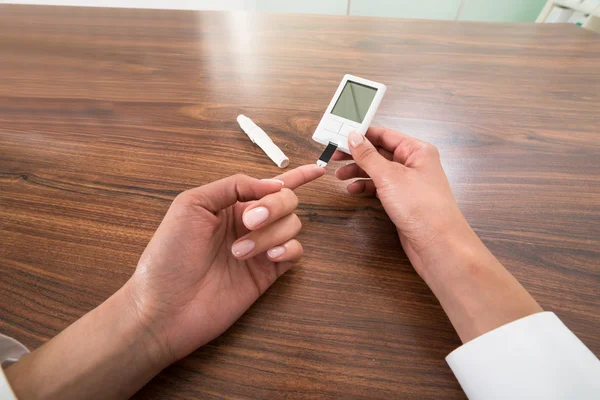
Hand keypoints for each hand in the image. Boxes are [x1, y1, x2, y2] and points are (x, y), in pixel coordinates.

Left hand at [127, 165, 324, 364]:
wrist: (165, 307)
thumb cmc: (168, 255)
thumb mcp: (192, 204)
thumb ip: (233, 185)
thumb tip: (273, 183)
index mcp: (229, 204)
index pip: (268, 184)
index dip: (297, 175)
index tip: (320, 168)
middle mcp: (248, 223)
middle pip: (286, 200)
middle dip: (274, 205)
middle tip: (249, 221)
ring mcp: (260, 248)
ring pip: (292, 224)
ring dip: (270, 232)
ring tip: (239, 252)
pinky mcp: (267, 273)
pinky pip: (295, 252)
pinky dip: (287, 248)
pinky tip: (269, 257)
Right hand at [333, 128, 469, 271]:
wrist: (437, 244)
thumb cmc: (422, 207)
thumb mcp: (389, 176)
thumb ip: (368, 156)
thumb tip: (353, 136)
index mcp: (417, 150)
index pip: (384, 134)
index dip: (361, 134)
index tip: (340, 134)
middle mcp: (414, 164)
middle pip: (379, 152)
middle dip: (356, 154)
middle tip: (335, 155)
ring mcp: (408, 183)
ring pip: (378, 171)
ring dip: (358, 171)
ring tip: (340, 175)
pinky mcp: (402, 200)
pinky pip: (380, 187)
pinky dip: (365, 187)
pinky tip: (353, 190)